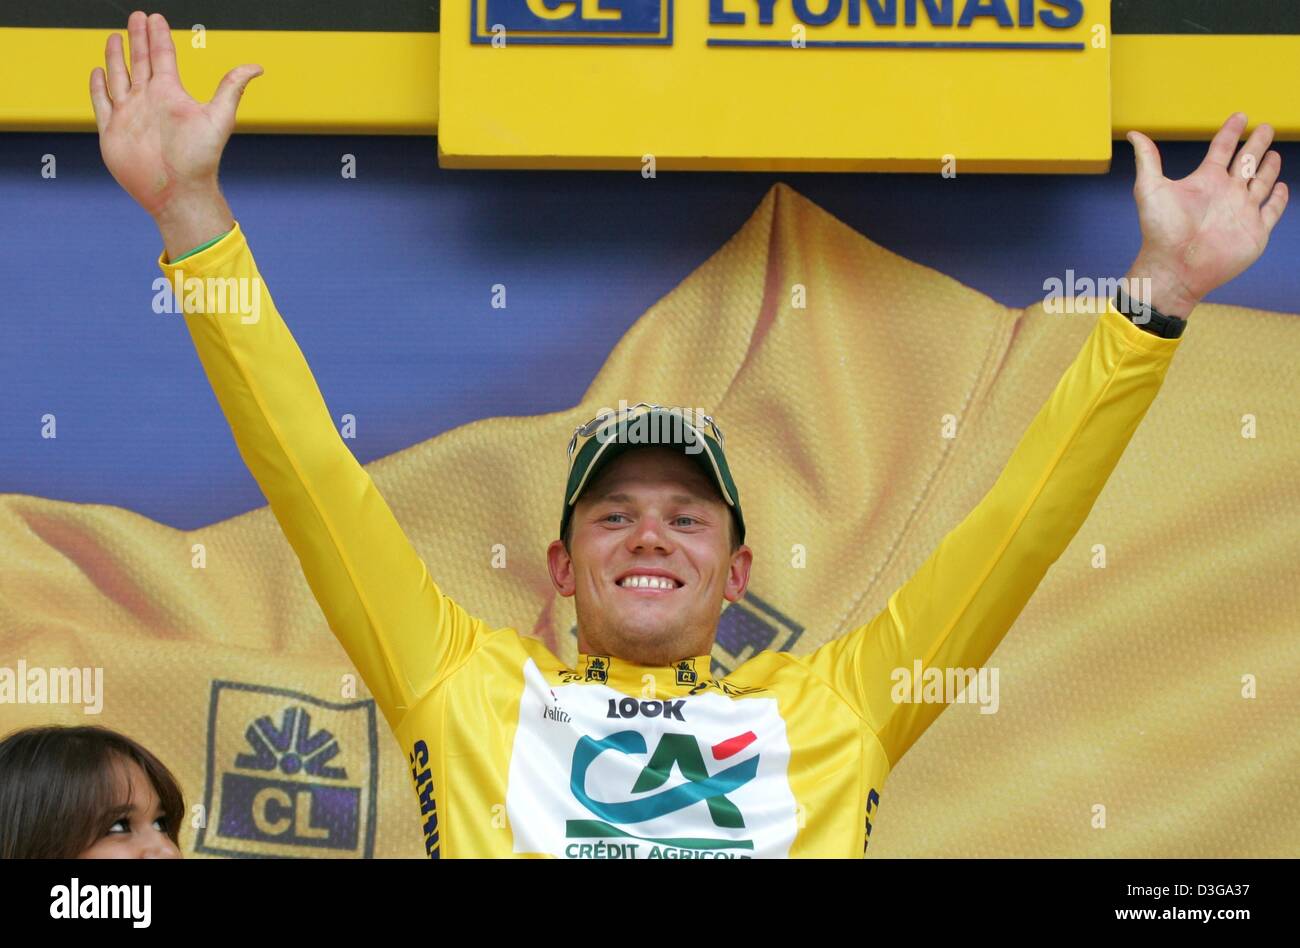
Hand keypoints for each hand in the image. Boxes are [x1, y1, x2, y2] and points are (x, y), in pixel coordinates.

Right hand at [89, 11, 261, 256]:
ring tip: (115, 37)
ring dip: (116, 57)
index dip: (158, 36)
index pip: (163, 57)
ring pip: (120, 77)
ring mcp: (130, 115)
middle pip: (140, 61)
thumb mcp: (219, 117)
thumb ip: (232, 88)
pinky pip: (102, 103)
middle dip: (137, 38)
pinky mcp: (112, 131)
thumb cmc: (200, 160)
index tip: (156, 17)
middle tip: (136, 15)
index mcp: (171, 95)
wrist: (178, 192)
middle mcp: (150, 101)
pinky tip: (99, 71)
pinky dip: (99, 86)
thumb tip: (257, 67)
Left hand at [1124, 113, 1287, 318]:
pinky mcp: (1255, 230)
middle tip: (1265, 126)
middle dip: (1256, 143)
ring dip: (1268, 167)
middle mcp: (1225, 193)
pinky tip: (1280, 187)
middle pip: (1246, 161)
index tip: (1240, 116)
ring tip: (1273, 153)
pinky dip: (1278, 198)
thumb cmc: (1160, 231)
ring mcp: (1242, 211)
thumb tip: (1135, 134)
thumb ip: (1148, 160)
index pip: (1222, 149)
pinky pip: (1271, 210)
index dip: (1231, 132)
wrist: (1175, 267)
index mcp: (1204, 181)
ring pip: (1260, 182)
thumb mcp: (1151, 189)